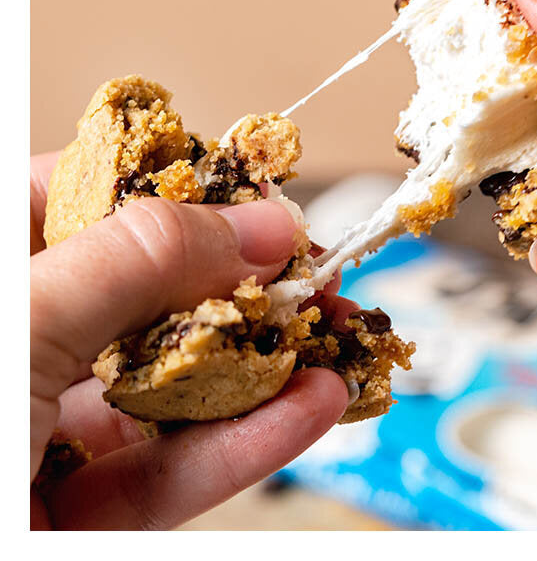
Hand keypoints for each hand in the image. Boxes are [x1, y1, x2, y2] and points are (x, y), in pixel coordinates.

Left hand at [30, 153, 347, 528]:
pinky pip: (172, 465)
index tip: (266, 202)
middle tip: (319, 278)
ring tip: (339, 342)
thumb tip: (260, 223)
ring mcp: (47, 429)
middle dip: (246, 286)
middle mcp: (23, 339)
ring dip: (266, 367)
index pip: (95, 192)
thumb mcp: (20, 327)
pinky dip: (250, 439)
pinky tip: (314, 406)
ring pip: (172, 384)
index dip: (187, 190)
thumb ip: (143, 260)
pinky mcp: (78, 510)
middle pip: (152, 291)